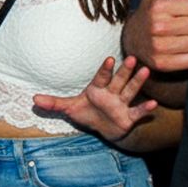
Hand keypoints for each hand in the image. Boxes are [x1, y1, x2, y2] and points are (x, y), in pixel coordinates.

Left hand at [35, 57, 159, 143]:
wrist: (103, 128)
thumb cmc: (87, 113)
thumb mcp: (69, 108)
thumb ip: (53, 103)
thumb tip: (33, 99)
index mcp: (97, 89)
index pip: (101, 77)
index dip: (105, 69)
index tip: (110, 59)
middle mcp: (111, 93)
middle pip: (119, 80)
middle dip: (124, 70)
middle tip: (132, 58)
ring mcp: (121, 104)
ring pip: (130, 91)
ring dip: (138, 82)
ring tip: (146, 71)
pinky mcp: (128, 117)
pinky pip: (138, 112)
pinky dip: (145, 109)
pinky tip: (154, 104)